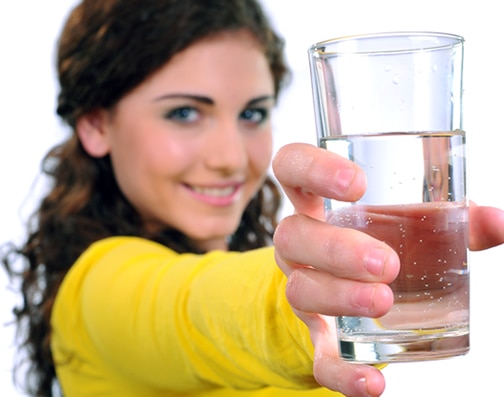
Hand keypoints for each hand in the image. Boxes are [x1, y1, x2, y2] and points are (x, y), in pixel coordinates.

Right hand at [272, 143, 503, 396]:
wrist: (351, 292)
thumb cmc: (380, 242)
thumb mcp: (408, 222)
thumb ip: (449, 218)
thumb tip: (498, 222)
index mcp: (317, 202)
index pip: (292, 167)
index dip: (311, 167)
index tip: (357, 184)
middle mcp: (301, 242)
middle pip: (291, 235)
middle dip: (335, 249)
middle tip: (387, 263)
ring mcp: (303, 286)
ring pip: (300, 290)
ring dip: (340, 298)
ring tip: (385, 302)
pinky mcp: (318, 333)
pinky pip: (318, 354)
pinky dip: (343, 372)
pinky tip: (374, 383)